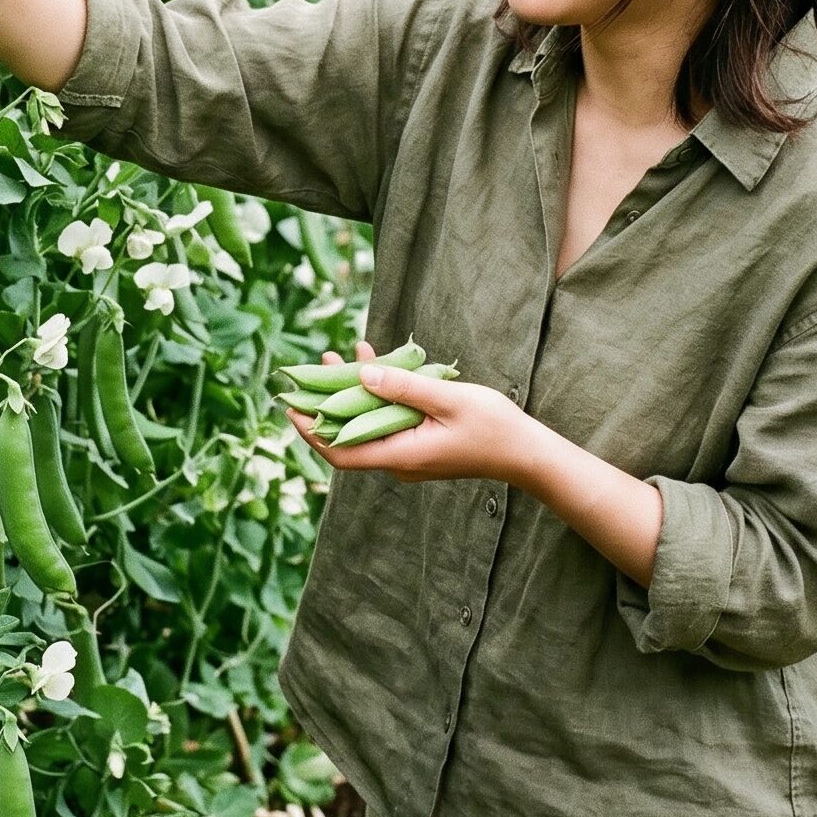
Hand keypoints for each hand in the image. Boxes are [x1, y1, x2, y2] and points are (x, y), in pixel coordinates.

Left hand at [285, 341, 533, 484]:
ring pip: (368, 424)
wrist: (525, 453)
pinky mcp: (420, 444)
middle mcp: (399, 460)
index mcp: (401, 455)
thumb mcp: (447, 399)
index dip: (311, 432)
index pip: (341, 452)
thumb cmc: (492, 427)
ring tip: (337, 356)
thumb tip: (362, 375)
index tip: (291, 407)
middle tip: (311, 368)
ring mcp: (409, 453)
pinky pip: (388, 420)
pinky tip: (375, 364)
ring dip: (353, 393)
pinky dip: (378, 395)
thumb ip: (404, 387)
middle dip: (327, 402)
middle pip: (349, 435)